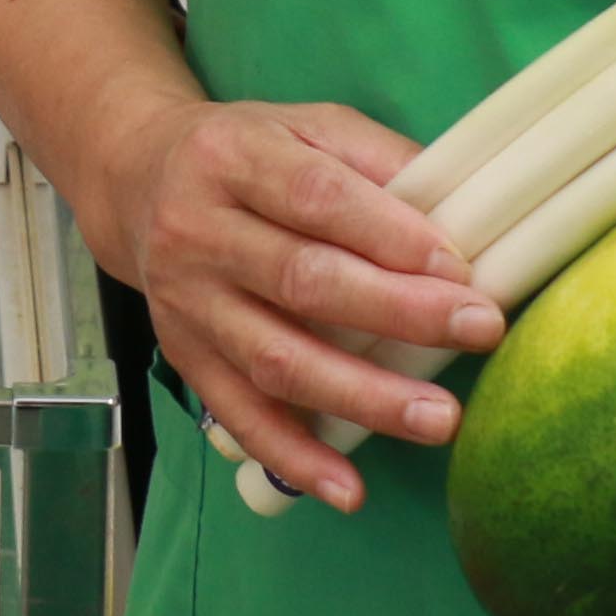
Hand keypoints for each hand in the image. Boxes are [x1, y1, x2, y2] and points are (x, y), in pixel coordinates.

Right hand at [101, 96, 500, 514]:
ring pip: (274, 359)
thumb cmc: (248, 153)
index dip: (390, 234)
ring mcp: (186, 301)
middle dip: (398, 312)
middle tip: (479, 331)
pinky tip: (348, 490)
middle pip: (301, 280)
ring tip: (437, 419)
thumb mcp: (305, 126)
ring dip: (360, 396)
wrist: (136, 179)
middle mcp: (197, 229)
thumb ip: (376, 158)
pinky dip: (292, 458)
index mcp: (232, 158)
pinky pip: (239, 415)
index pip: (315, 196)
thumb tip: (463, 212)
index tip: (461, 268)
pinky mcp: (183, 356)